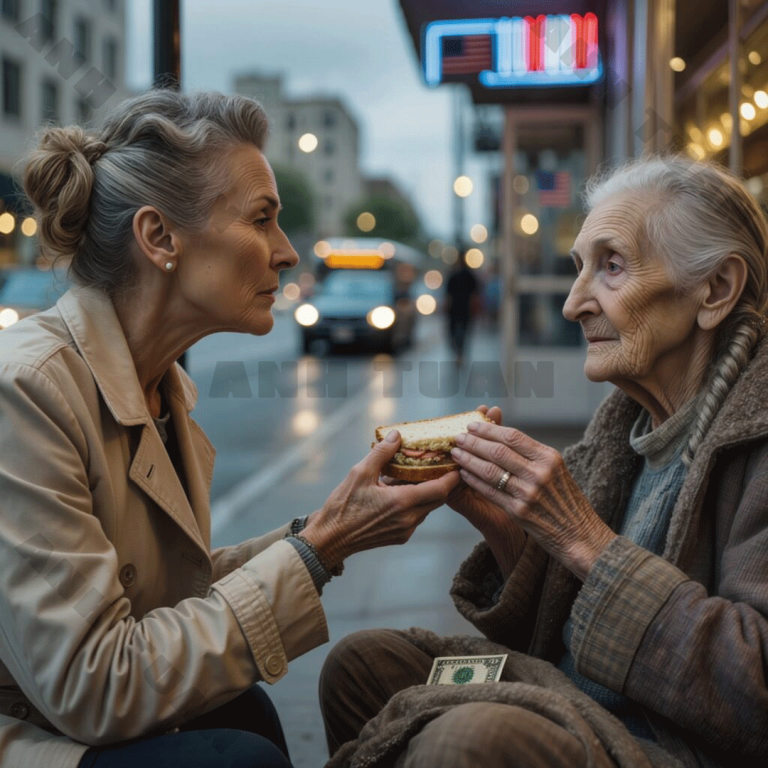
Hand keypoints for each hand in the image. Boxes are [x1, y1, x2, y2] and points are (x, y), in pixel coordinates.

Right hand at [301, 431, 459, 570]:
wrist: (330, 539)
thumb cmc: (343, 506)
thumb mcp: (359, 473)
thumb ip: (382, 453)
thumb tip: (396, 435)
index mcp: (402, 502)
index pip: (441, 489)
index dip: (453, 476)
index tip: (458, 462)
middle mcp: (409, 519)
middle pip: (439, 498)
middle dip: (443, 481)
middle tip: (442, 464)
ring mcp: (406, 530)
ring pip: (428, 508)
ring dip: (428, 492)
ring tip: (421, 474)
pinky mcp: (400, 537)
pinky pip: (417, 516)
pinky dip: (417, 503)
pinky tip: (404, 491)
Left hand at [450, 420, 616, 579]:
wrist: (580, 535)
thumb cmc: (566, 502)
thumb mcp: (557, 470)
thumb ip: (532, 456)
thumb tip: (501, 439)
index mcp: (549, 458)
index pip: (513, 436)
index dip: (489, 429)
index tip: (473, 425)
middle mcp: (540, 472)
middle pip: (498, 451)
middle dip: (474, 442)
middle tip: (458, 437)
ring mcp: (529, 493)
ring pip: (490, 470)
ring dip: (469, 460)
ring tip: (456, 453)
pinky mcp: (519, 512)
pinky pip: (490, 491)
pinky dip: (474, 481)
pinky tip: (464, 474)